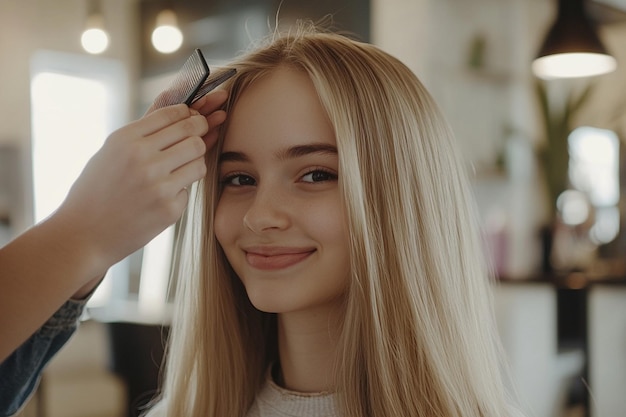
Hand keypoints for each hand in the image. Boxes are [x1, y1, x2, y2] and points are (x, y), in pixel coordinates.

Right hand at [53, 90, 227, 279]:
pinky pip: (189, 189)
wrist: (84, 234)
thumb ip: (142, 132)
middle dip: (199, 134)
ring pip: (199, 160)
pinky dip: (180, 191)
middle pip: (192, 133)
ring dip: (194, 162)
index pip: (172, 114)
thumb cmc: (97, 190)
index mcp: (125, 139)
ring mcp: (158, 184)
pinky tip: (162, 197)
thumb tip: (181, 110)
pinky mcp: (169, 208)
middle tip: (197, 140)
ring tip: (179, 169)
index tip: (191, 120)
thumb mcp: (110, 151)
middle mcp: (142, 158)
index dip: (188, 115)